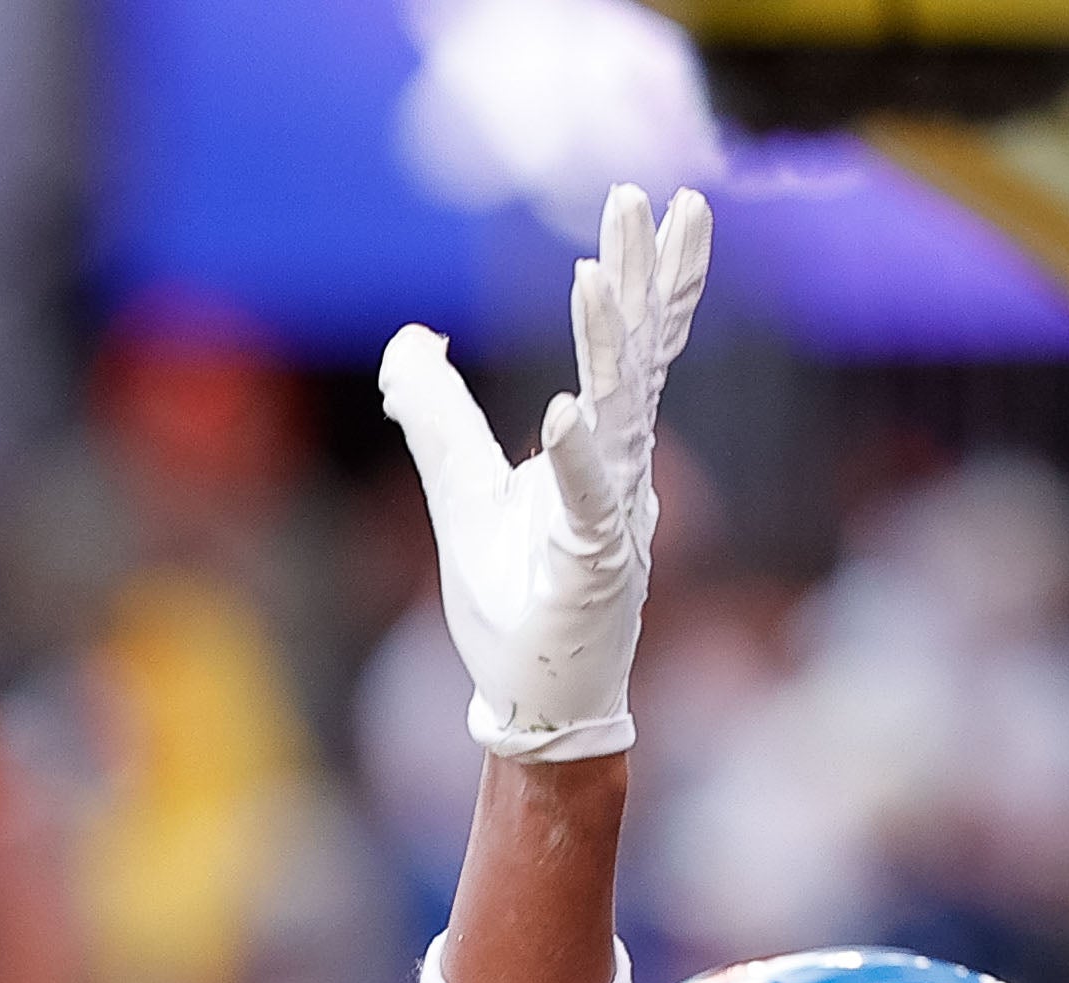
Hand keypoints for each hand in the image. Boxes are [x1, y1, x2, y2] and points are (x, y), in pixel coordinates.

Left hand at [378, 181, 707, 762]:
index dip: (646, 277)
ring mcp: (612, 513)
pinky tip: (564, 414)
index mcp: (602, 446)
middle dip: (647, 276)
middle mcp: (620, 467)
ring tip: (595, 275)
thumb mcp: (458, 488)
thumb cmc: (513, 596)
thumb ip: (436, 414)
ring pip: (620, 411)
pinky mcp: (591, 565)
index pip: (634, 345)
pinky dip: (575, 458)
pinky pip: (587, 502)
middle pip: (642, 354)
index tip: (656, 203)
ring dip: (608, 343)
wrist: (535, 696)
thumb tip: (411, 340)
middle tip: (652, 201)